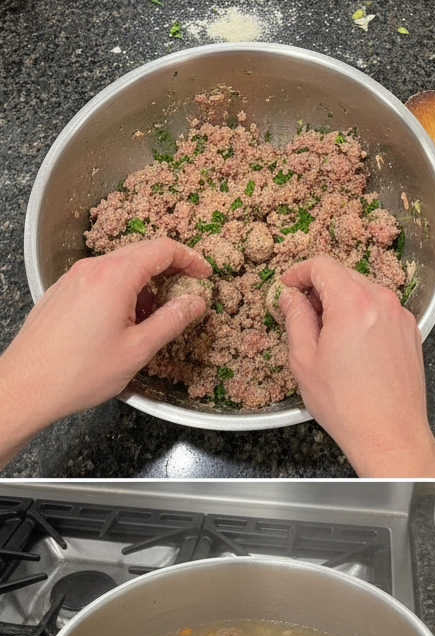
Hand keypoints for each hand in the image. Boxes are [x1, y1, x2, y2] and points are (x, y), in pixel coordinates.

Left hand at [0, 238, 210, 466]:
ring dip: (146, 283)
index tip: (205, 273)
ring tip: (158, 314)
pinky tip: (128, 320)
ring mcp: (73, 278)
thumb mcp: (139, 349)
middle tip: (190, 289)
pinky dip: (123, 290)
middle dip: (171, 268)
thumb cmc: (80, 372)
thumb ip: (171, 321)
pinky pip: (101, 279)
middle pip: (141, 252)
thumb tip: (195, 303)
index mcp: (114, 277)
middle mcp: (91, 269)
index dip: (189, 258)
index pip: (161, 250)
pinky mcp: (63, 292)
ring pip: (120, 266)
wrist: (27, 385)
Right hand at [279, 256, 434, 477]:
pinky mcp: (411, 333)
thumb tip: (291, 298)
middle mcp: (382, 302)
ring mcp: (401, 317)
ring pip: (366, 292)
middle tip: (302, 312)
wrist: (390, 433)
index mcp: (353, 302)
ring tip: (327, 333)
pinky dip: (364, 316)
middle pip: (345, 276)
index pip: (322, 265)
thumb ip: (296, 319)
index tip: (288, 285)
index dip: (300, 272)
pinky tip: (352, 344)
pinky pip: (382, 311)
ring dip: (343, 302)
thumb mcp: (305, 360)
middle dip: (320, 288)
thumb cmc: (346, 404)